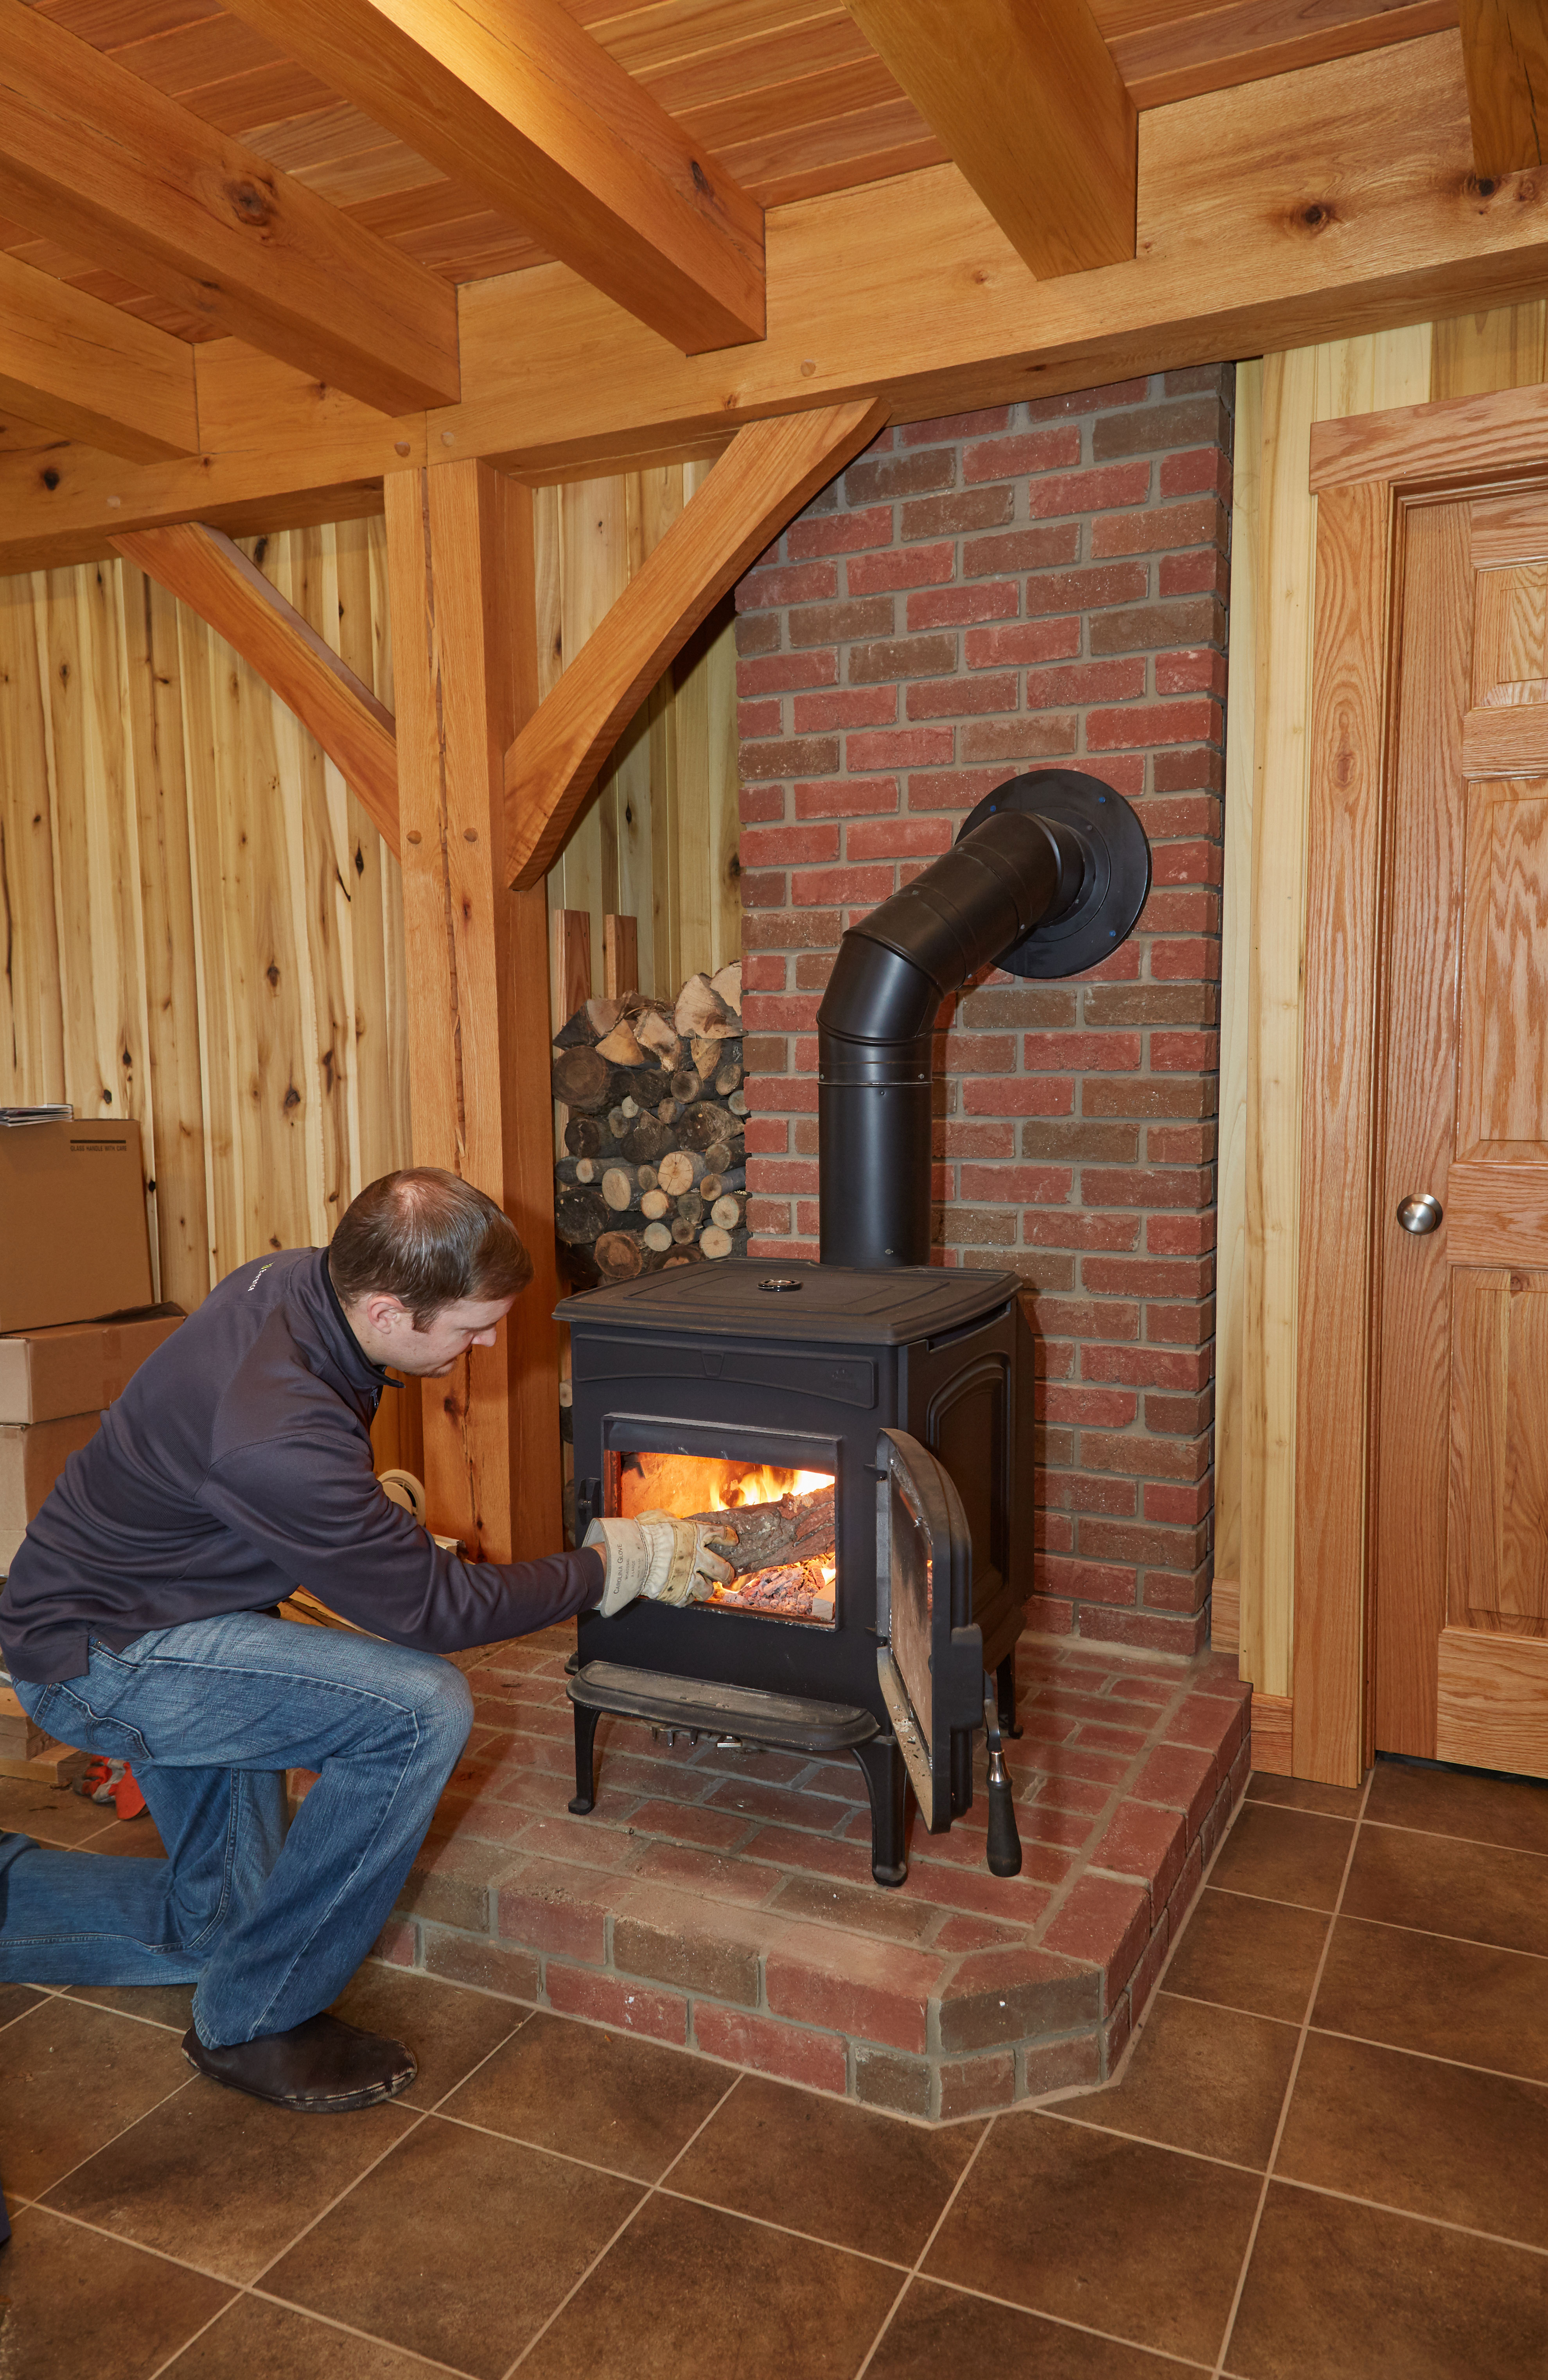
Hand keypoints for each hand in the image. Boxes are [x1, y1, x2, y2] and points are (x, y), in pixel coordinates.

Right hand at [584, 1514, 735, 1616]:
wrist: (633, 1555)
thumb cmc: (644, 1533)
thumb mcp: (660, 1517)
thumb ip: (672, 1521)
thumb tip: (672, 1520)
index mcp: (695, 1535)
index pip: (720, 1534)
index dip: (728, 1537)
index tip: (732, 1540)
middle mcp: (697, 1558)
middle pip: (722, 1569)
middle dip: (727, 1574)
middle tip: (728, 1575)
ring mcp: (688, 1577)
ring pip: (707, 1590)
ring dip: (707, 1589)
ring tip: (704, 1588)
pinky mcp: (677, 1593)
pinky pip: (687, 1600)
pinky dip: (686, 1598)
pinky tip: (683, 1594)